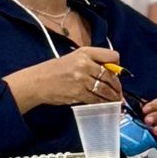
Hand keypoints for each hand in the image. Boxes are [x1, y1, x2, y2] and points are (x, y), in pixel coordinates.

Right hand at [5, 46, 124, 113]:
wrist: (37, 82)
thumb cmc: (54, 70)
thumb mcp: (73, 58)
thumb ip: (91, 61)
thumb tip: (110, 72)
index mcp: (85, 53)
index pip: (112, 56)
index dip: (117, 66)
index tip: (117, 72)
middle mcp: (85, 64)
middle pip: (110, 76)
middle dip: (117, 86)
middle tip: (119, 92)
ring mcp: (82, 80)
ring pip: (105, 90)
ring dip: (113, 97)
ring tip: (116, 100)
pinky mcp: (78, 93)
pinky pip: (96, 99)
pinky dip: (103, 103)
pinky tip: (105, 104)